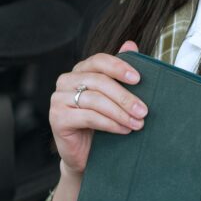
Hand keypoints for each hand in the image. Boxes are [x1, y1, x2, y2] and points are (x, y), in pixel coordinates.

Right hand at [50, 42, 145, 176]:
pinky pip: (88, 116)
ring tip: (137, 123)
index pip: (99, 61)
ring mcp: (58, 99)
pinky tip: (123, 129)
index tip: (138, 79)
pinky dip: (110, 123)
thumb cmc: (100, 124)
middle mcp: (66, 81)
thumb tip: (130, 44)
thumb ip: (120, 73)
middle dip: (125, 96)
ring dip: (120, 112)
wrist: (85, 155)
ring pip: (95, 100)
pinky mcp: (57, 118)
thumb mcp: (114, 98)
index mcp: (80, 71)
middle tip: (143, 110)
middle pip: (99, 81)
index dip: (119, 67)